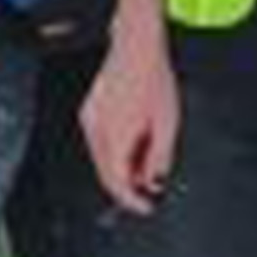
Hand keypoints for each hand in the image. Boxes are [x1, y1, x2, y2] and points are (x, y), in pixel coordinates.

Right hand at [80, 27, 179, 216]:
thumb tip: (154, 180)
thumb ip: (160, 157)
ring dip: (122, 168)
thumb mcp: (168, 124)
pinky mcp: (89, 112)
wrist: (136, 48)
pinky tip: (134, 143)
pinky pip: (99, 143)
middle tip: (148, 188)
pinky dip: (115, 152)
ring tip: (146, 162)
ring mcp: (89, 120)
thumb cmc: (153, 79)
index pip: (117, 182)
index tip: (144, 207)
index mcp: (116, 137)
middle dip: (127, 185)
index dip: (131, 200)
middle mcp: (96, 131)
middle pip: (106, 173)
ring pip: (102, 159)